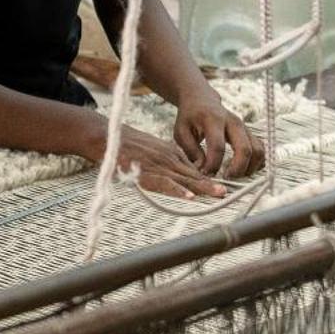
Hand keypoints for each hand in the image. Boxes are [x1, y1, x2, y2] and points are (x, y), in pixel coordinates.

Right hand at [79, 121, 228, 199]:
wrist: (106, 136)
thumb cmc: (125, 144)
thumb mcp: (152, 148)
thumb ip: (167, 158)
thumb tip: (180, 173)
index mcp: (170, 153)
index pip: (194, 168)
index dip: (208, 179)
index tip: (223, 187)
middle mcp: (168, 159)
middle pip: (194, 174)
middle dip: (212, 184)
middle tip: (228, 192)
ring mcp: (157, 166)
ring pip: (184, 179)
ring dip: (202, 187)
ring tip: (219, 194)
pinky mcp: (145, 173)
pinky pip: (164, 183)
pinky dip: (177, 190)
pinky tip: (189, 196)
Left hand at [173, 89, 265, 178]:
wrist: (202, 100)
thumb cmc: (190, 118)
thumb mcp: (181, 132)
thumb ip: (191, 151)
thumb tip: (202, 170)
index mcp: (213, 120)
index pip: (218, 146)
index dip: (213, 165)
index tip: (205, 174)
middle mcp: (234, 122)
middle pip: (245, 149)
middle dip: (237, 169)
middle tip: (225, 178)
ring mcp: (245, 127)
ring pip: (258, 150)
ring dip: (249, 168)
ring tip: (234, 176)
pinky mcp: (250, 133)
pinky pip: (261, 150)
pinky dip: (256, 163)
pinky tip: (243, 170)